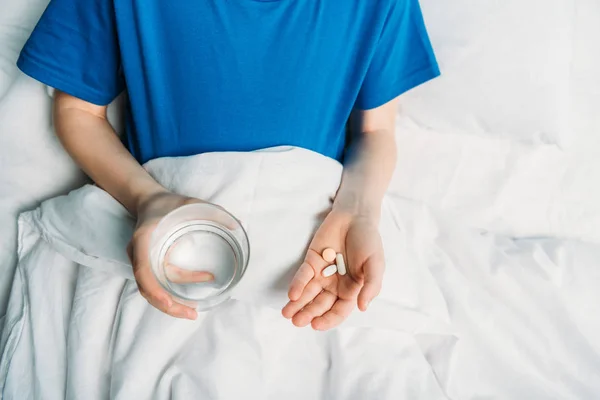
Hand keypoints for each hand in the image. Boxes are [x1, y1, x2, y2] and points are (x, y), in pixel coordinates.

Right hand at [126, 191, 213, 319]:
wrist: (148, 200)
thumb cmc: (169, 203)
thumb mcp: (191, 203)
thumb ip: (213, 212)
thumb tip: (238, 225)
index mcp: (144, 238)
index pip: (143, 268)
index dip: (154, 287)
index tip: (169, 301)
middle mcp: (138, 253)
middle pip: (147, 287)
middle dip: (167, 305)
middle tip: (192, 314)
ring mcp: (140, 261)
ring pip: (150, 290)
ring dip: (169, 305)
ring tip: (192, 313)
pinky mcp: (147, 265)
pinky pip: (155, 285)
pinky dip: (168, 296)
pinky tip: (184, 302)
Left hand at [282, 210, 384, 329]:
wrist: (356, 216)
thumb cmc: (369, 241)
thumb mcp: (375, 265)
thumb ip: (370, 286)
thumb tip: (362, 308)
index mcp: (352, 290)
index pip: (338, 311)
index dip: (328, 319)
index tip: (316, 325)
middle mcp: (335, 285)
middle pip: (320, 304)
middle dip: (308, 314)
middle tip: (297, 321)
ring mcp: (322, 273)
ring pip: (308, 293)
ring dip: (297, 304)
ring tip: (287, 314)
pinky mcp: (311, 261)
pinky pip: (303, 276)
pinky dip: (297, 285)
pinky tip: (292, 294)